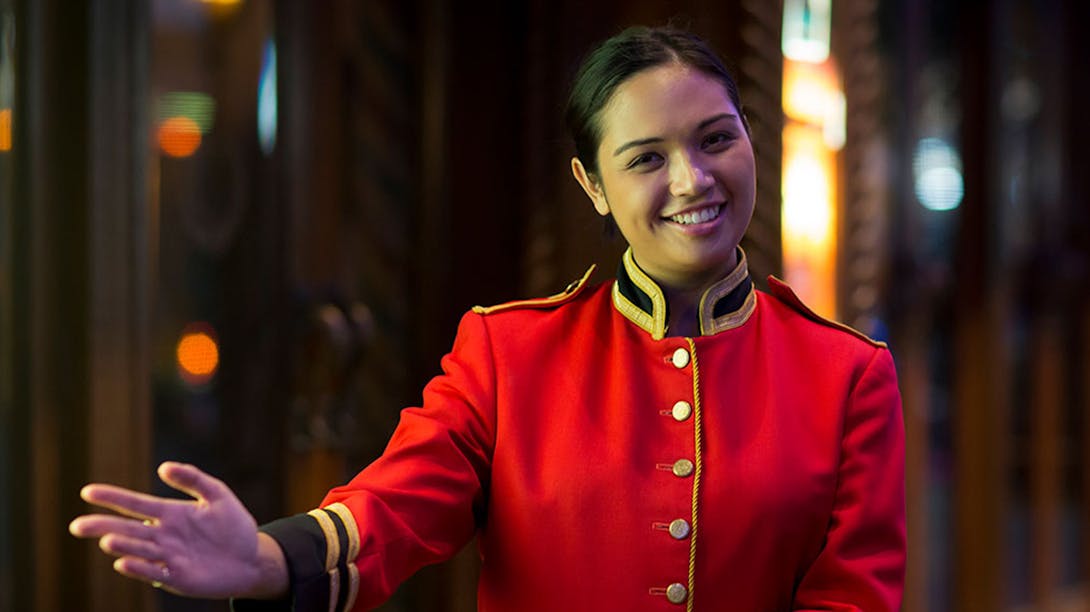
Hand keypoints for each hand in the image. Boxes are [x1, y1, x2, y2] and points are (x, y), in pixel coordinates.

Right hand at [69, 461, 286, 598]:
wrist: (252, 558)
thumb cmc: (234, 526)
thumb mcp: (217, 495)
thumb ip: (193, 479)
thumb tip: (163, 467)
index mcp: (170, 513)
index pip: (135, 504)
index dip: (112, 498)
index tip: (87, 492)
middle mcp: (163, 535)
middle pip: (127, 528)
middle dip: (102, 525)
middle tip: (77, 525)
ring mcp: (168, 557)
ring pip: (139, 550)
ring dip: (122, 546)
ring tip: (107, 540)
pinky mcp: (177, 577)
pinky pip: (155, 572)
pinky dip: (140, 568)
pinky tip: (124, 563)